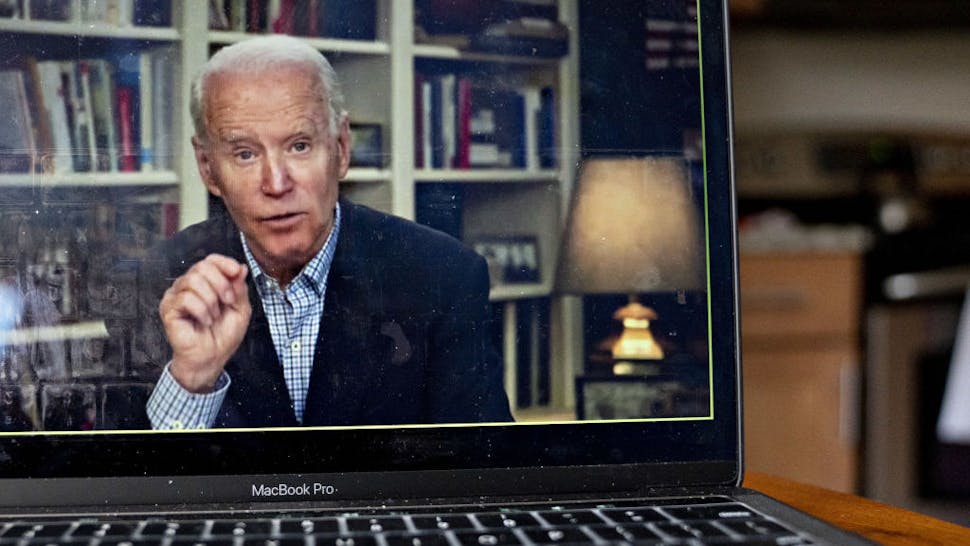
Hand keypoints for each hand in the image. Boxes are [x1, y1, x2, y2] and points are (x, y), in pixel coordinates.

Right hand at [159, 254, 250, 392]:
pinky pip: (186, 298)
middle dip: (221, 284)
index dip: (224, 263)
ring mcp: (175, 296)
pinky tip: (204, 321)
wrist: (210, 358)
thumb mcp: (240, 309)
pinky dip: (201, 310)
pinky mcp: (168, 309)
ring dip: (211, 300)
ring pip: (193, 280)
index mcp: (205, 283)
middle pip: (202, 266)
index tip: (236, 272)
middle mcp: (187, 286)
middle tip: (228, 302)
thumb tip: (240, 268)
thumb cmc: (222, 336)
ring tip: (214, 316)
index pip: (210, 260)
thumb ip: (239, 288)